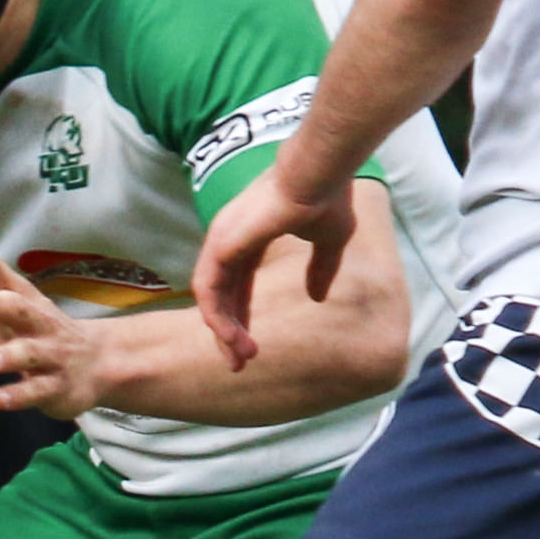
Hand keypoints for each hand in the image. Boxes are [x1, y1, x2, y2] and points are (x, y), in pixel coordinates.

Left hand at [0, 237, 103, 418]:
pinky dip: (17, 395)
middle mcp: (35, 320)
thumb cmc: (32, 327)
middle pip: (16, 308)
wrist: (98, 362)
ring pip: (28, 353)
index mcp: (18, 295)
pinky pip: (36, 392)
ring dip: (7, 356)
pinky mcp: (55, 387)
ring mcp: (48, 354)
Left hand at [191, 167, 357, 370]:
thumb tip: (317, 296)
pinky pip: (209, 289)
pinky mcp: (221, 244)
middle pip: (220, 296)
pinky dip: (216, 315)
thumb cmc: (326, 199)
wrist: (320, 175)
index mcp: (249, 239)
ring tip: (239, 357)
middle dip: (228, 332)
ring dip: (223, 330)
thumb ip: (321, 269)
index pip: (237, 286)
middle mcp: (228, 240)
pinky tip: (230, 336)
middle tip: (238, 364)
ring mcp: (221, 241)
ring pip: (211, 297)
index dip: (242, 316)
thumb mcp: (330, 242)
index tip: (250, 347)